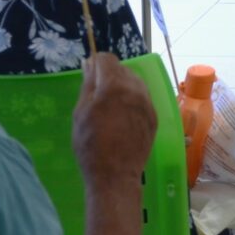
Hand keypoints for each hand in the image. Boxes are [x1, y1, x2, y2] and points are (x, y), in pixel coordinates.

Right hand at [71, 52, 157, 188]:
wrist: (115, 175)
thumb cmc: (90, 145)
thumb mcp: (80, 113)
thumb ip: (88, 85)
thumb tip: (90, 63)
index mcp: (114, 86)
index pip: (107, 59)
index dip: (96, 64)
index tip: (89, 75)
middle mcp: (135, 89)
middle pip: (122, 69)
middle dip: (109, 76)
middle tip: (98, 96)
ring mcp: (148, 103)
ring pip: (134, 82)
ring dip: (122, 86)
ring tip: (111, 107)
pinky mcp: (154, 116)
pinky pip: (142, 98)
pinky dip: (132, 100)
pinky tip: (123, 117)